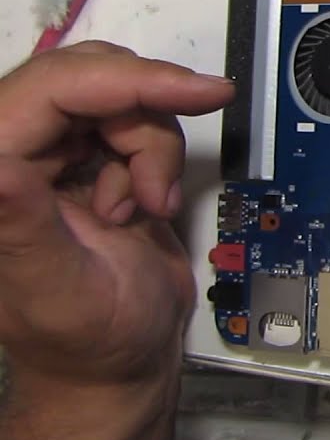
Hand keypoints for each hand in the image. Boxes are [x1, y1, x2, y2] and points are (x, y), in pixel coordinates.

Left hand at [0, 42, 234, 439]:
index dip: (128, 79)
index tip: (201, 91)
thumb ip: (23, 225)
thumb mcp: (58, 289)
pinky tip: (145, 204)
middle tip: (163, 181)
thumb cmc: (90, 339)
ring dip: (152, 147)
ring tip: (147, 207)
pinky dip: (156, 156)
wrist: (123, 360)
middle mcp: (9, 152)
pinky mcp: (83, 157)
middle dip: (143, 121)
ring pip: (118, 95)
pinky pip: (134, 118)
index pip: (51, 89)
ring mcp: (46, 152)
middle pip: (87, 79)